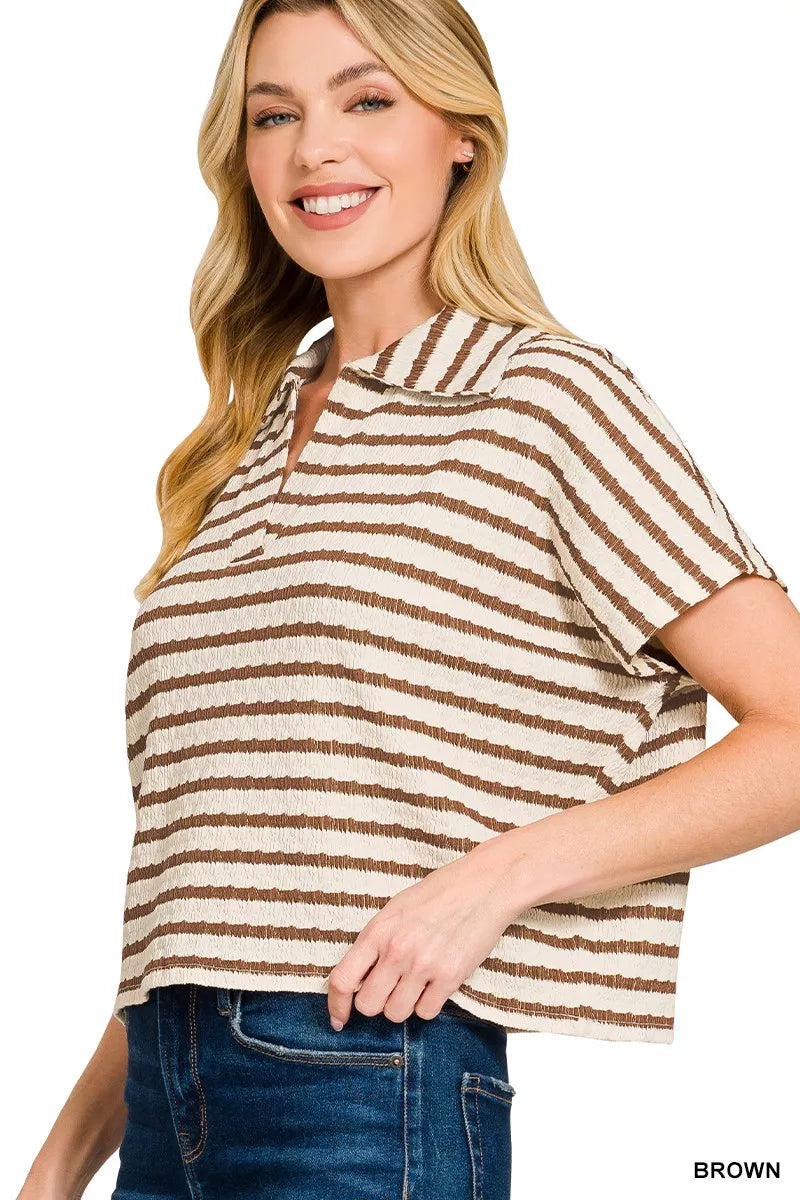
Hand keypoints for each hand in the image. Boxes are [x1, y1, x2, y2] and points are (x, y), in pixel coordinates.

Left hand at [325, 834, 520, 1028]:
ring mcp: (423, 965)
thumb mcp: (395, 909)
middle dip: (376, 1003)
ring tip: (415, 984)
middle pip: (368, 1005)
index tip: (339, 1019)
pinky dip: (428, 1005)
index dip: (336, 1005)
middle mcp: (397, 950)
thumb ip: (375, 942)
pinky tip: (434, 985)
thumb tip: (358, 978)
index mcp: (378, 930)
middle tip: (389, 990)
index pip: (343, 979)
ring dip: (402, 1005)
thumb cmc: (438, 894)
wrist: (483, 885)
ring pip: (396, 1013)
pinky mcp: (450, 977)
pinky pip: (426, 1012)